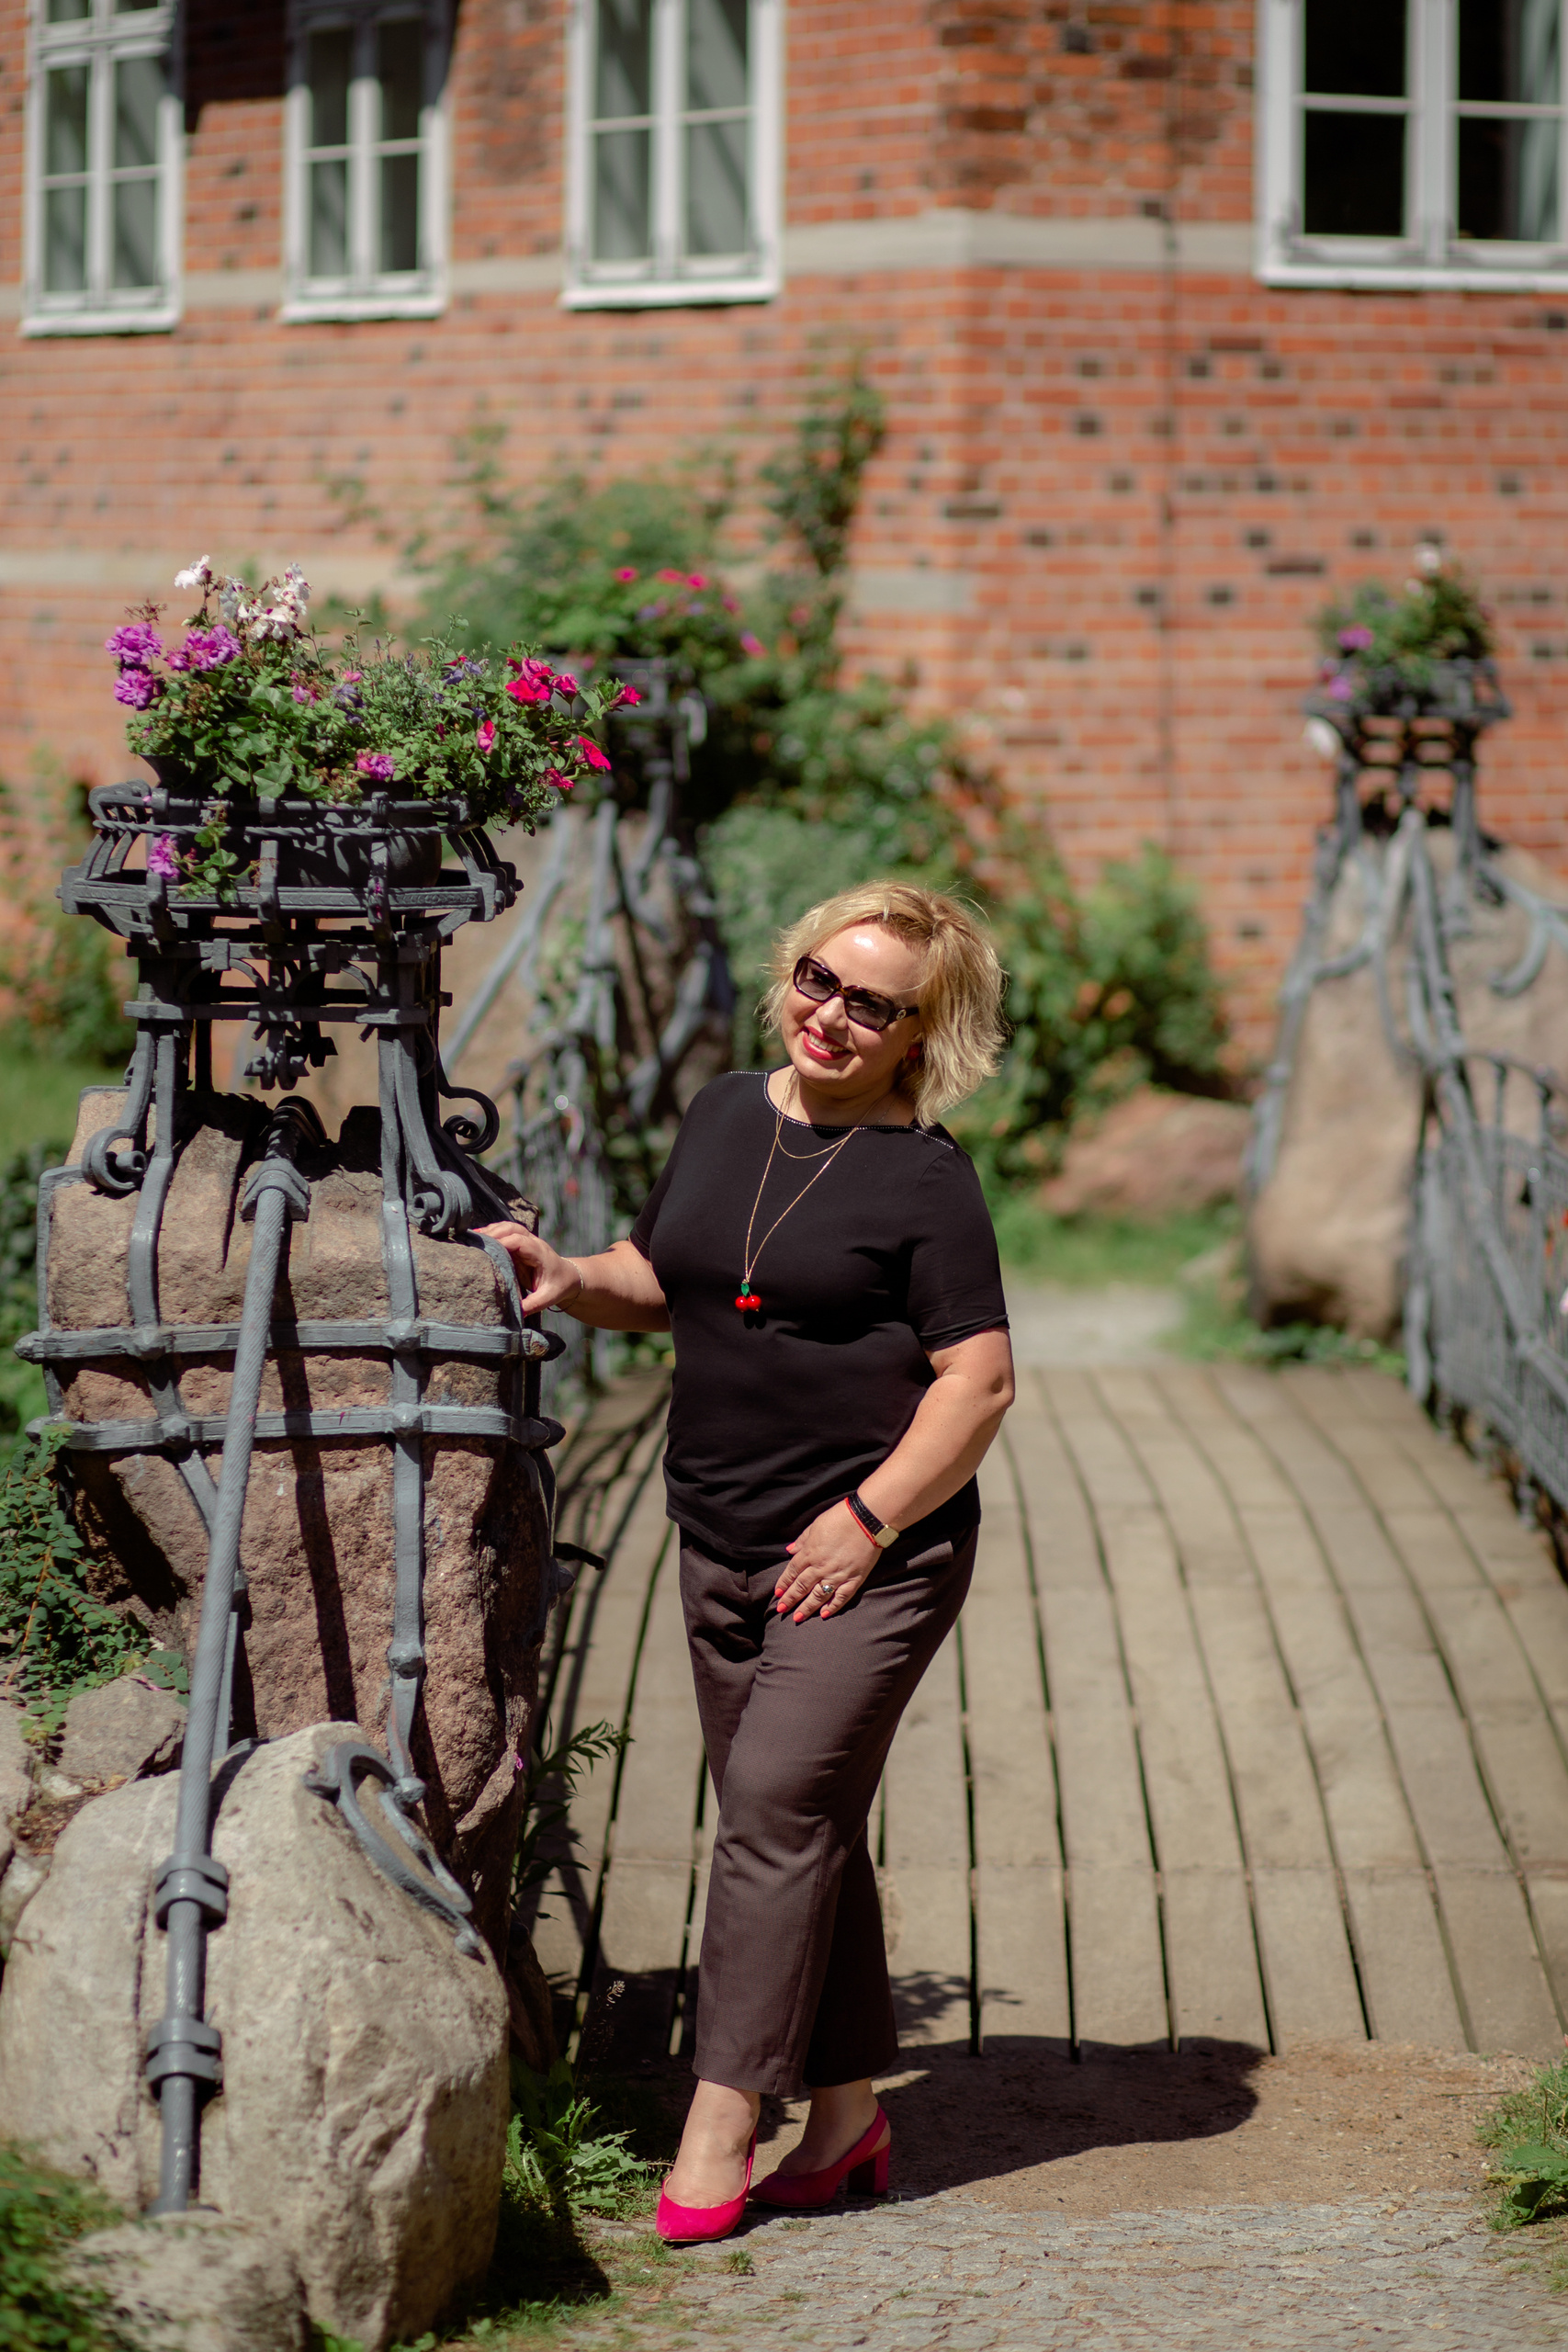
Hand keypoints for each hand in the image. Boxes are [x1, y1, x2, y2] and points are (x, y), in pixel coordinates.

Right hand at [474, 1221, 583, 1315]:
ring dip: (491, 1230)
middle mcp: (532, 1242)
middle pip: (511, 1228)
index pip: (517, 1241)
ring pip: (507, 1226)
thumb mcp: (547, 1298)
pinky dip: (493, 1232)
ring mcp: (527, 1240)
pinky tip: (480, 1238)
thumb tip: (516, 1313)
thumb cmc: (558, 1286)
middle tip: (474, 1241)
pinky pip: (506, 1232)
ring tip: (473, 1238)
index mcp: (538, 1252)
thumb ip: (532, 1305)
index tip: (485, 1249)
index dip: (501, 1242)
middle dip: (492, 1232)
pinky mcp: (520, 1244)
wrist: (568, 1277)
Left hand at [775, 1503, 880, 1623]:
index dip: (784, 1584)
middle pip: (801, 1587)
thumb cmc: (840, 1518)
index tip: (777, 1594)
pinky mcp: (854, 1579)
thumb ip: (802, 1540)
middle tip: (781, 1609)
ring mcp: (838, 1575)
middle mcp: (821, 1567)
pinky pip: (841, 1597)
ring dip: (806, 1608)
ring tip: (797, 1618)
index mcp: (810, 1553)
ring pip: (818, 1596)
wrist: (867, 1519)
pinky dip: (833, 1607)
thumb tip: (790, 1550)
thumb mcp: (815, 1525)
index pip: (792, 1572)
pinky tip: (824, 1614)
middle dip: (790, 1599)